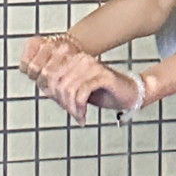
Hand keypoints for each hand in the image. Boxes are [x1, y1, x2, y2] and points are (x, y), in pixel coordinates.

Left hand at [18, 36, 140, 123]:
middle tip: (73, 113)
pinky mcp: (103, 76)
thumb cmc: (104, 93)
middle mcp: (83, 60)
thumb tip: (45, 90)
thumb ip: (63, 88)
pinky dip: (79, 107)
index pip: (51, 75)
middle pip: (57, 83)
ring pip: (68, 89)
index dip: (53, 94)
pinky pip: (82, 92)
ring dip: (72, 107)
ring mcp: (93, 67)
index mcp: (75, 59)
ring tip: (79, 115)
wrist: (130, 95)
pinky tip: (84, 116)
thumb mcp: (79, 90)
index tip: (64, 106)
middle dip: (63, 102)